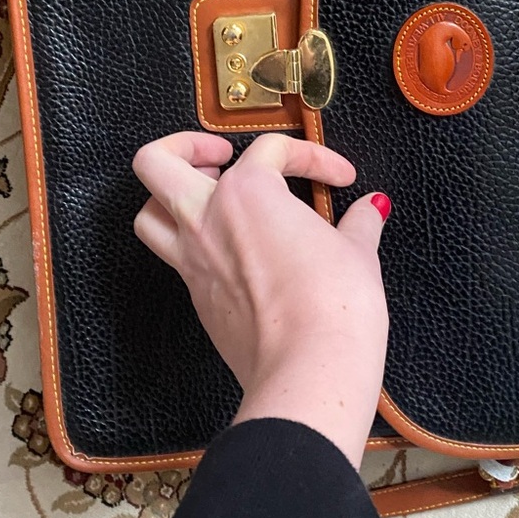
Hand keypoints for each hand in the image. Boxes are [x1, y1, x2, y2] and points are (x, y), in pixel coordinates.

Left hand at [132, 131, 390, 467]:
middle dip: (184, 146)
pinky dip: (195, 242)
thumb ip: (358, 223)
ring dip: (168, 197)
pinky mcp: (197, 299)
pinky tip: (232, 249)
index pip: (271, 150)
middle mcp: (208, 219)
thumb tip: (370, 210)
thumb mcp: (357, 253)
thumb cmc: (333, 307)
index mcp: (247, 192)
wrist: (310, 370)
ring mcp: (194, 261)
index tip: (339, 179)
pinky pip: (174, 257)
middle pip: (157, 162)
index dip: (313, 158)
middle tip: (220, 154)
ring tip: (207, 196)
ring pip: (148, 213)